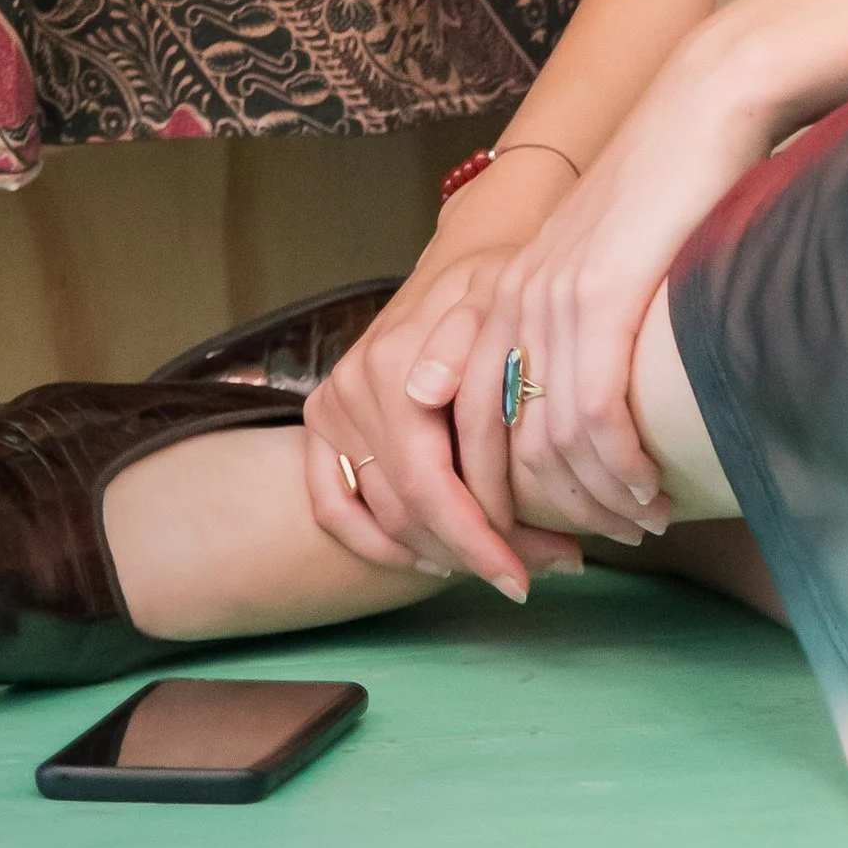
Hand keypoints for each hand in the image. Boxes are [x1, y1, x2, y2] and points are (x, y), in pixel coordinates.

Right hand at [302, 174, 584, 601]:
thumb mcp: (500, 301)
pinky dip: (377, 543)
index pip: (431, 484)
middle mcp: (352, 388)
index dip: (478, 540)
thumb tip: (427, 392)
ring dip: (439, 553)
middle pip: (408, 510)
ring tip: (498, 565)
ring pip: (379, 517)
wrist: (462, 267)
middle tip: (526, 580)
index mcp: (393, 364)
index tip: (527, 579)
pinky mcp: (320, 424)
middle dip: (471, 553)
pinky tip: (428, 558)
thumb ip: (466, 345)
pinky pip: (333, 508)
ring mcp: (330, 408)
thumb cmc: (496, 291)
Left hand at [429, 27, 774, 545]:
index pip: (463, 431)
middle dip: (528, 524)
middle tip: (572, 564)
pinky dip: (620, 471)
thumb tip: (564, 413)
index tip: (529, 546)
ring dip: (591, 505)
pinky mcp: (600, 300)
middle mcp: (510, 305)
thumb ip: (561, 329)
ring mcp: (551, 303)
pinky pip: (596, 416)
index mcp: (500, 299)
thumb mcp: (593, 264)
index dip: (486, 503)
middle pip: (492, 452)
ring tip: (634, 529)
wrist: (699, 110)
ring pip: (549, 446)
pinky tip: (650, 495)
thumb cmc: (662, 190)